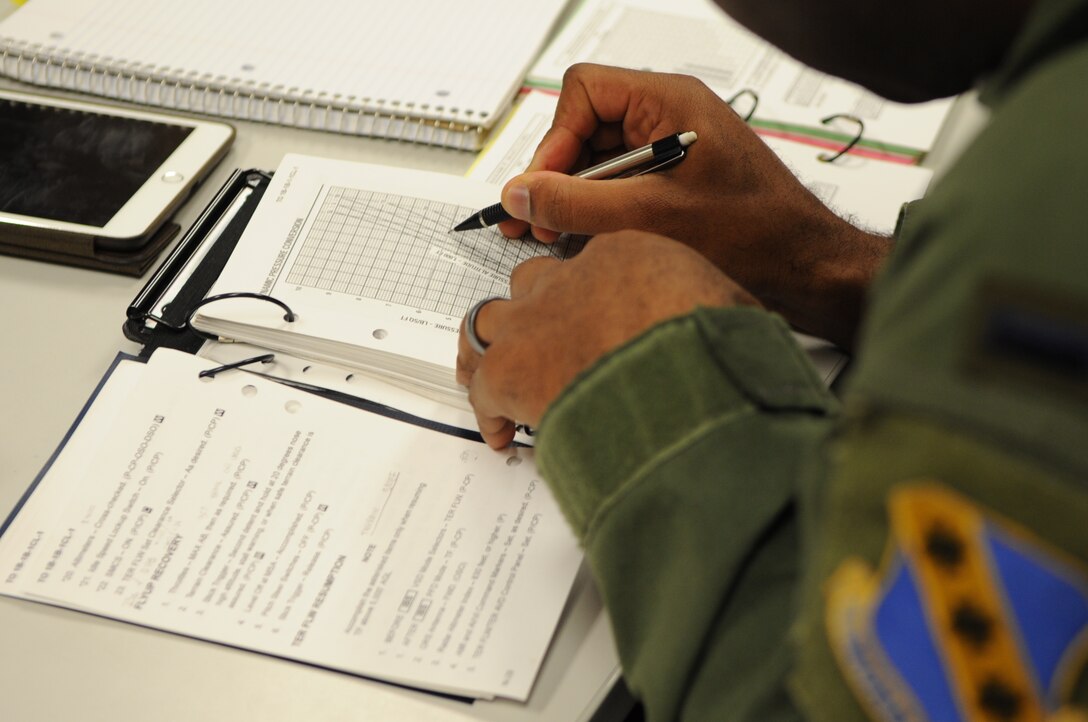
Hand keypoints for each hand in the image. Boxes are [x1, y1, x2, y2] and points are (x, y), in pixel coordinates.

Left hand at [457, 230, 759, 448]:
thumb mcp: (726, 304)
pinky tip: (500, 432)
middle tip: (537, 342)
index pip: (587, 266)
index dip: (584, 297)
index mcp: (621, 255)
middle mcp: (569, 280)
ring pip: (488, 324)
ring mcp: (532, 322)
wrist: (681, 376)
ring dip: (488, 350)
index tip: (590, 317)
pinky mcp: (510, 370)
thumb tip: (728, 324)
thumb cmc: (711, 343)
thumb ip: (709, 306)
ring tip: (490, 377)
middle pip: (531, 285)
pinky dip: (487, 411)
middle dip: (532, 313)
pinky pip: (481, 388)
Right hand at [497, 63, 889, 348]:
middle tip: (538, 219)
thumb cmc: (758, 230)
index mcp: (669, 100)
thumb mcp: (651, 217)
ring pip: (597, 162)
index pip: (584, 92)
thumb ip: (578, 204)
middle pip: (584, 129)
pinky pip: (619, 185)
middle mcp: (668, 116)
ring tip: (559, 236)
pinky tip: (589, 241)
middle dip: (558, 176)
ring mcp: (671, 149)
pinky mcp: (674, 181)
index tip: (542, 187)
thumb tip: (523, 194)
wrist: (806, 266)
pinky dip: (598, 213)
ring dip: (575, 200)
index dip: (554, 139)